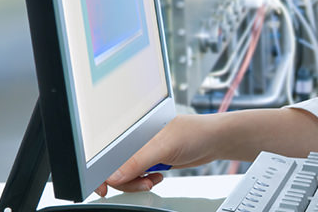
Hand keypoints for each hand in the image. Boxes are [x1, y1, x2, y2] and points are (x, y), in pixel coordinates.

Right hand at [95, 114, 221, 195]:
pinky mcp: (151, 160)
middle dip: (125, 180)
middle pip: (114, 167)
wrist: (215, 141)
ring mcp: (143, 151)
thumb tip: (114, 175)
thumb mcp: (165, 147)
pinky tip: (157, 177)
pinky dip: (143, 182)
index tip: (103, 187)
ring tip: (152, 180)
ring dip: (136, 183)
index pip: (108, 152)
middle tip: (141, 183)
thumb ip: (138, 161)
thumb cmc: (196, 133)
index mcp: (133, 129)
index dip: (102, 171)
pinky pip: (137, 176)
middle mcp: (136, 140)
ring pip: (125, 175)